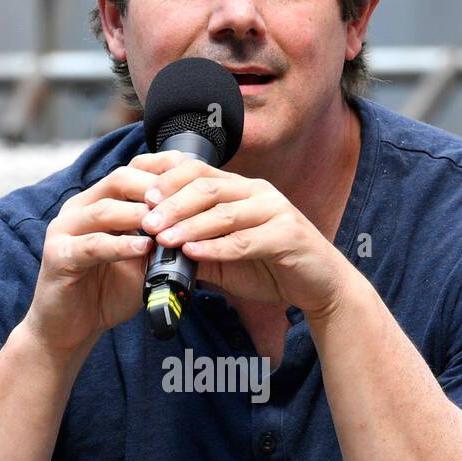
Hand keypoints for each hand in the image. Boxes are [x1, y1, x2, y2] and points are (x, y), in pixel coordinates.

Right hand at [23, 149, 188, 355]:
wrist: (70, 329)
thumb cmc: (105, 293)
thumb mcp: (140, 262)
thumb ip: (158, 242)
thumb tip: (192, 227)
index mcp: (98, 203)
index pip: (132, 173)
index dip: (163, 175)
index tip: (194, 184)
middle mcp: (79, 209)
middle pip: (119, 181)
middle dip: (154, 190)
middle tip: (184, 202)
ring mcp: (64, 230)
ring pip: (105, 210)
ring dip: (139, 216)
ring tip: (166, 225)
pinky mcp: (57, 256)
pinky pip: (92, 246)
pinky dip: (120, 246)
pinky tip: (143, 249)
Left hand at [139, 158, 350, 318]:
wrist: (319, 286)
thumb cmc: (273, 268)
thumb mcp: (228, 258)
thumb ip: (198, 250)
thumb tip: (158, 252)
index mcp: (243, 190)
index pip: (199, 174)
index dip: (169, 183)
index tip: (142, 199)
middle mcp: (259, 193)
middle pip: (208, 188)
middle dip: (173, 204)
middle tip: (146, 221)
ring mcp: (276, 212)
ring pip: (224, 213)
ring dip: (189, 226)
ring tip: (163, 239)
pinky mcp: (288, 236)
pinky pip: (246, 240)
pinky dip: (217, 248)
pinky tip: (193, 254)